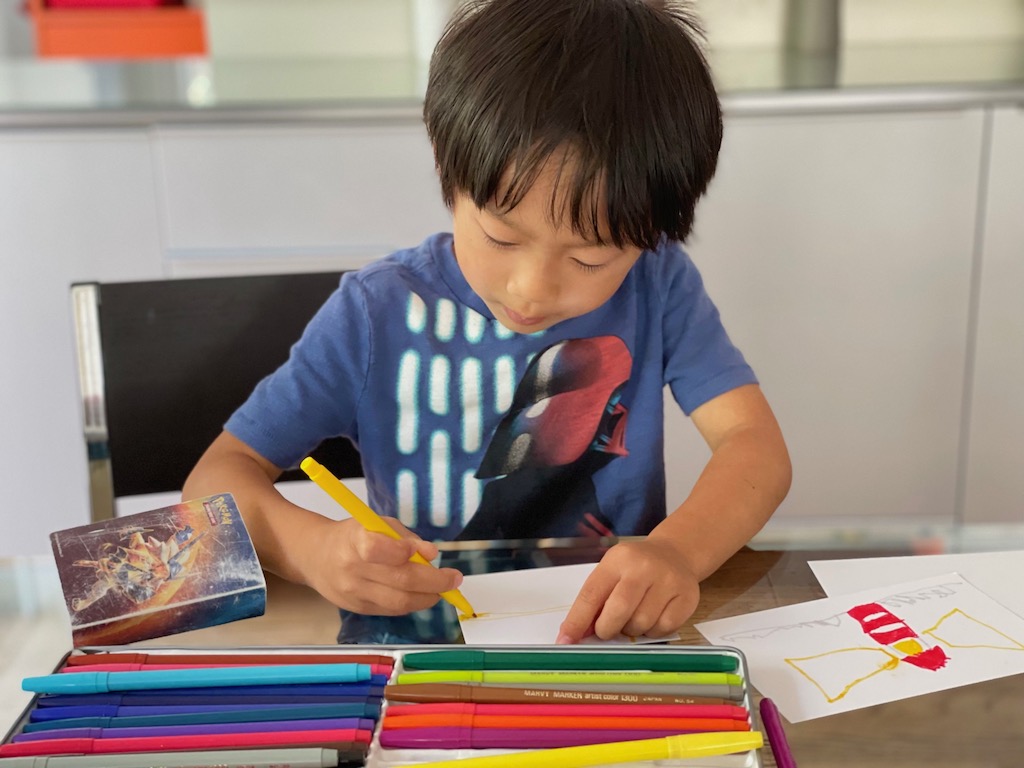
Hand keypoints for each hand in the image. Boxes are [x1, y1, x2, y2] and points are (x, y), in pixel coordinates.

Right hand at [304, 517, 464, 614]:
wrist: (316, 557)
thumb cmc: (354, 535)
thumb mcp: (377, 523)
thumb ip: (405, 537)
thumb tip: (432, 554)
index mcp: (354, 541)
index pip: (377, 549)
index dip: (404, 551)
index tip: (428, 551)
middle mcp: (352, 570)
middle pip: (398, 581)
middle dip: (434, 582)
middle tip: (455, 578)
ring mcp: (353, 593)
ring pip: (399, 602)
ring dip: (428, 597)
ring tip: (443, 589)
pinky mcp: (357, 609)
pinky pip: (392, 610)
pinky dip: (412, 603)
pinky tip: (422, 594)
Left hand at [556, 537, 699, 643]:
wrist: (674, 553)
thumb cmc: (634, 568)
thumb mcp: (611, 572)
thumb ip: (594, 601)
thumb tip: (575, 635)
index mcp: (617, 560)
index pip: (592, 594)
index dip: (577, 621)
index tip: (565, 641)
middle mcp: (643, 567)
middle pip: (618, 610)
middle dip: (607, 629)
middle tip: (606, 631)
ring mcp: (668, 581)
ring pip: (641, 624)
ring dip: (632, 631)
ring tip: (633, 618)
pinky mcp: (687, 596)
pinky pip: (664, 629)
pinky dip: (653, 632)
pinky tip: (652, 618)